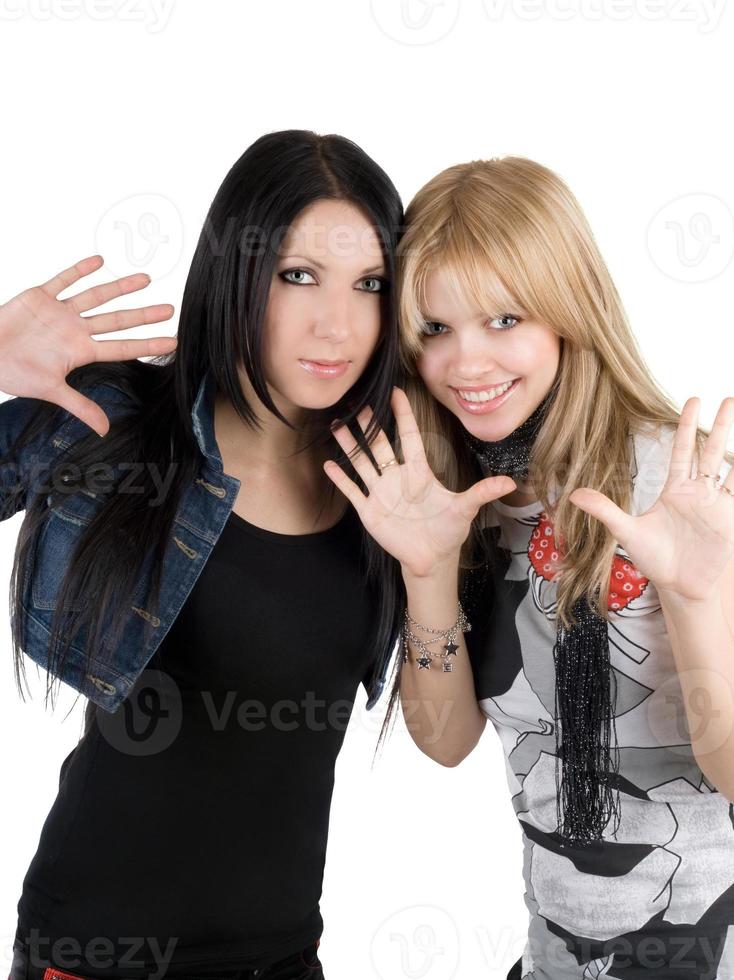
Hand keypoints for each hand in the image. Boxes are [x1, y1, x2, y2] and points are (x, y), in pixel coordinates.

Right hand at [0, 253, 176, 435]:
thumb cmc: (13, 372)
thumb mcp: (50, 391)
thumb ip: (80, 406)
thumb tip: (105, 430)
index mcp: (80, 351)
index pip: (121, 347)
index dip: (147, 344)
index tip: (173, 342)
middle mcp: (75, 330)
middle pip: (116, 320)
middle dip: (143, 315)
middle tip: (170, 308)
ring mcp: (60, 312)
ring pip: (96, 296)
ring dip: (119, 287)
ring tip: (145, 279)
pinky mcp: (40, 297)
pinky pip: (63, 280)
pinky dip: (79, 270)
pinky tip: (99, 261)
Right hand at [323, 387, 515, 577]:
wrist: (432, 559)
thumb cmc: (448, 531)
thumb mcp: (465, 509)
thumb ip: (482, 492)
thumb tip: (510, 482)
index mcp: (419, 472)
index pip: (409, 436)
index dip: (403, 415)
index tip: (396, 392)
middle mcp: (397, 478)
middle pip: (380, 445)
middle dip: (370, 425)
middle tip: (358, 403)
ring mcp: (381, 492)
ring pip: (362, 463)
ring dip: (350, 445)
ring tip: (337, 425)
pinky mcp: (370, 510)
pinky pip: (352, 490)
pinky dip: (341, 478)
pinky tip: (328, 464)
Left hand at [568, 396, 733, 600]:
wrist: (680, 587)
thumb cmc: (655, 560)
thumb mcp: (627, 532)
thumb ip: (605, 510)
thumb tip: (572, 494)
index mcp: (675, 490)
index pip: (683, 450)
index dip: (686, 426)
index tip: (692, 401)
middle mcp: (697, 492)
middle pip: (710, 451)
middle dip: (718, 426)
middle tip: (727, 399)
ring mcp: (716, 504)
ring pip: (728, 466)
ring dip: (733, 443)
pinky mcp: (729, 518)